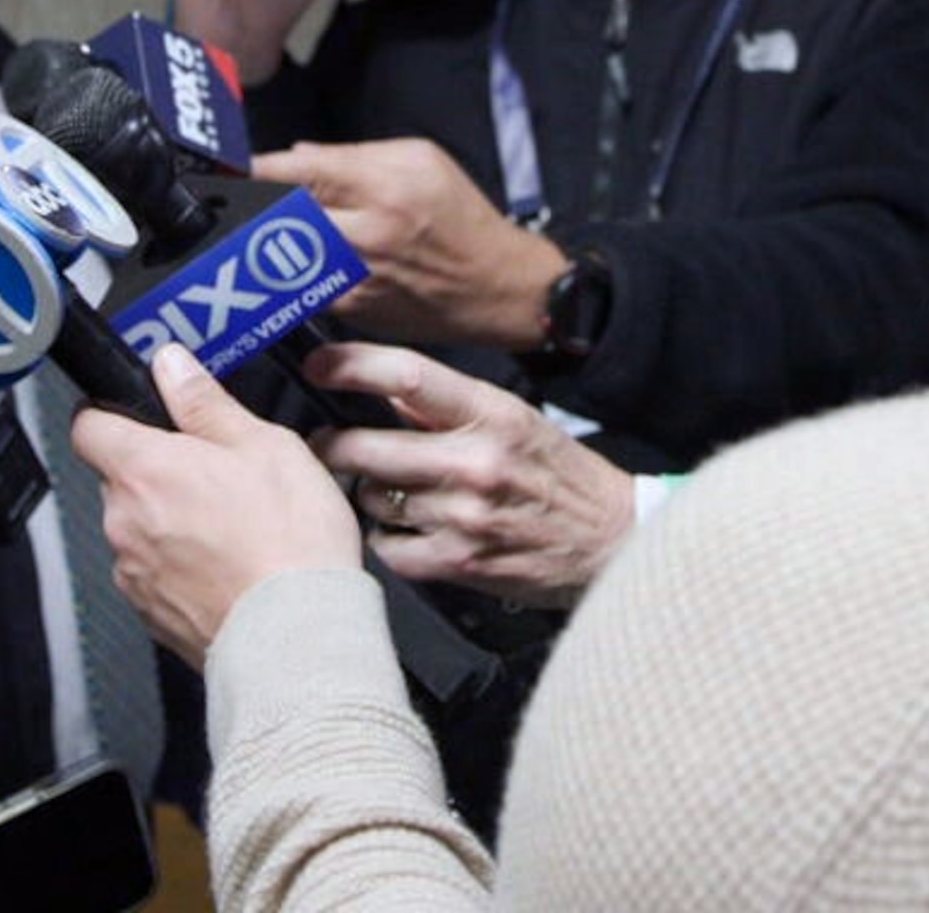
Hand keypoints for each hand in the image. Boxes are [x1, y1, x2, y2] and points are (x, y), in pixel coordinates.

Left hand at [71, 344, 362, 666]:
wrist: (299, 637)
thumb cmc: (289, 542)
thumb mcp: (263, 445)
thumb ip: (205, 403)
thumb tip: (172, 366)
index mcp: (144, 470)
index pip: (87, 424)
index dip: (110, 412)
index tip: (141, 414)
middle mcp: (124, 522)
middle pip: (120, 478)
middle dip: (159, 472)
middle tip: (218, 474)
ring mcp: (133, 573)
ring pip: (138, 528)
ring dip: (171, 521)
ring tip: (234, 527)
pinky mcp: (151, 615)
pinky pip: (156, 573)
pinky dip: (183, 565)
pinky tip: (230, 566)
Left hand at [252, 139, 564, 350]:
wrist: (500, 287)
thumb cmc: (462, 218)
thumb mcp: (421, 160)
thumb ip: (352, 154)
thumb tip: (295, 156)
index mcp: (384, 184)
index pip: (299, 170)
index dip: (255, 168)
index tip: (226, 166)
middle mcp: (367, 232)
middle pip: (281, 218)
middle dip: (249, 209)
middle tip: (223, 204)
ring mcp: (357, 278)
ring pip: (283, 260)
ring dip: (256, 248)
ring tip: (237, 238)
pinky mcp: (355, 312)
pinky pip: (303, 290)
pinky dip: (284, 278)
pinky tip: (270, 270)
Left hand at [306, 341, 633, 607]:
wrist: (610, 541)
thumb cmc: (558, 475)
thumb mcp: (513, 420)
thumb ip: (448, 407)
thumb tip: (383, 386)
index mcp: (491, 414)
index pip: (407, 376)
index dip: (351, 366)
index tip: (319, 365)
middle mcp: (475, 462)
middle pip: (365, 445)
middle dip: (331, 444)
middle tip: (325, 443)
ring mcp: (464, 516)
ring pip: (370, 496)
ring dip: (367, 492)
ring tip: (387, 489)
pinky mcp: (457, 563)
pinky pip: (386, 546)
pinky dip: (386, 538)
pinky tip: (405, 529)